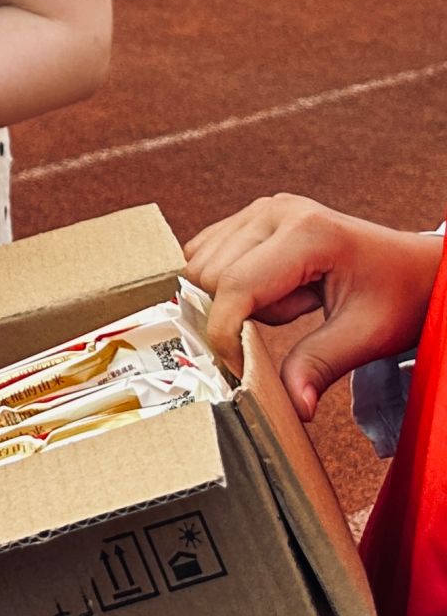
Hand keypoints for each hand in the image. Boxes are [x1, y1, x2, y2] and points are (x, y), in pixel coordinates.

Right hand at [185, 194, 441, 419]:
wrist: (414, 267)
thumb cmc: (398, 296)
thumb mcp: (366, 335)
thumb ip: (320, 365)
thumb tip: (293, 406)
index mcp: (307, 233)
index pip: (236, 285)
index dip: (224, 331)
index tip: (237, 369)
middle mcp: (275, 211)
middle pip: (210, 275)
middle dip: (236, 313)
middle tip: (292, 324)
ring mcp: (261, 210)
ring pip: (201, 264)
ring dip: (230, 298)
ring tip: (287, 304)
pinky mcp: (252, 217)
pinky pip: (207, 254)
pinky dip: (225, 284)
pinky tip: (270, 292)